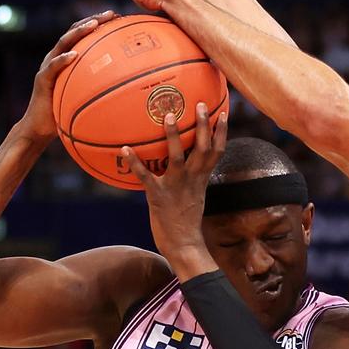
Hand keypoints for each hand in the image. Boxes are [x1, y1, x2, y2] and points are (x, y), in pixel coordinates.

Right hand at [18, 13, 115, 139]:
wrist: (40, 128)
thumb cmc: (65, 113)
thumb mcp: (85, 96)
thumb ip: (100, 87)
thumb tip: (129, 87)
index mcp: (67, 58)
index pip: (82, 34)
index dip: (98, 23)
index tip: (118, 17)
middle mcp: (56, 57)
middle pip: (74, 31)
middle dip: (92, 20)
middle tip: (111, 14)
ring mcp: (48, 66)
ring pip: (63, 43)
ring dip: (78, 32)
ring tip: (93, 25)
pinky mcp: (42, 80)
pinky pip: (53, 67)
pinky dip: (63, 60)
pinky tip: (74, 55)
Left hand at [122, 103, 226, 268]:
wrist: (183, 244)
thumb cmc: (187, 219)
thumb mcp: (197, 194)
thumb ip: (195, 177)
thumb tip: (191, 162)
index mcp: (202, 178)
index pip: (217, 151)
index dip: (221, 131)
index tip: (223, 111)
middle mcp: (192, 179)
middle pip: (202, 147)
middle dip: (203, 125)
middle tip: (201, 104)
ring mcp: (175, 186)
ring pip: (176, 156)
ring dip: (172, 135)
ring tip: (169, 116)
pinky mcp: (157, 195)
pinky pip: (145, 176)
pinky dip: (135, 163)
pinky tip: (125, 149)